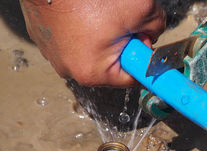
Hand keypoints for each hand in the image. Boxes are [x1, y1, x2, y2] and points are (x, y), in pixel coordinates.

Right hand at [20, 0, 165, 86]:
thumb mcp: (141, 10)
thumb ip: (156, 28)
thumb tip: (152, 34)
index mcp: (93, 73)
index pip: (132, 77)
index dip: (142, 55)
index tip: (144, 40)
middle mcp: (69, 70)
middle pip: (111, 64)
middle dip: (122, 43)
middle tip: (122, 20)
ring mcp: (53, 54)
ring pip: (92, 50)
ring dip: (102, 34)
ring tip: (100, 12)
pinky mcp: (43, 37)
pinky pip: (73, 38)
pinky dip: (82, 26)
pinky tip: (83, 9)